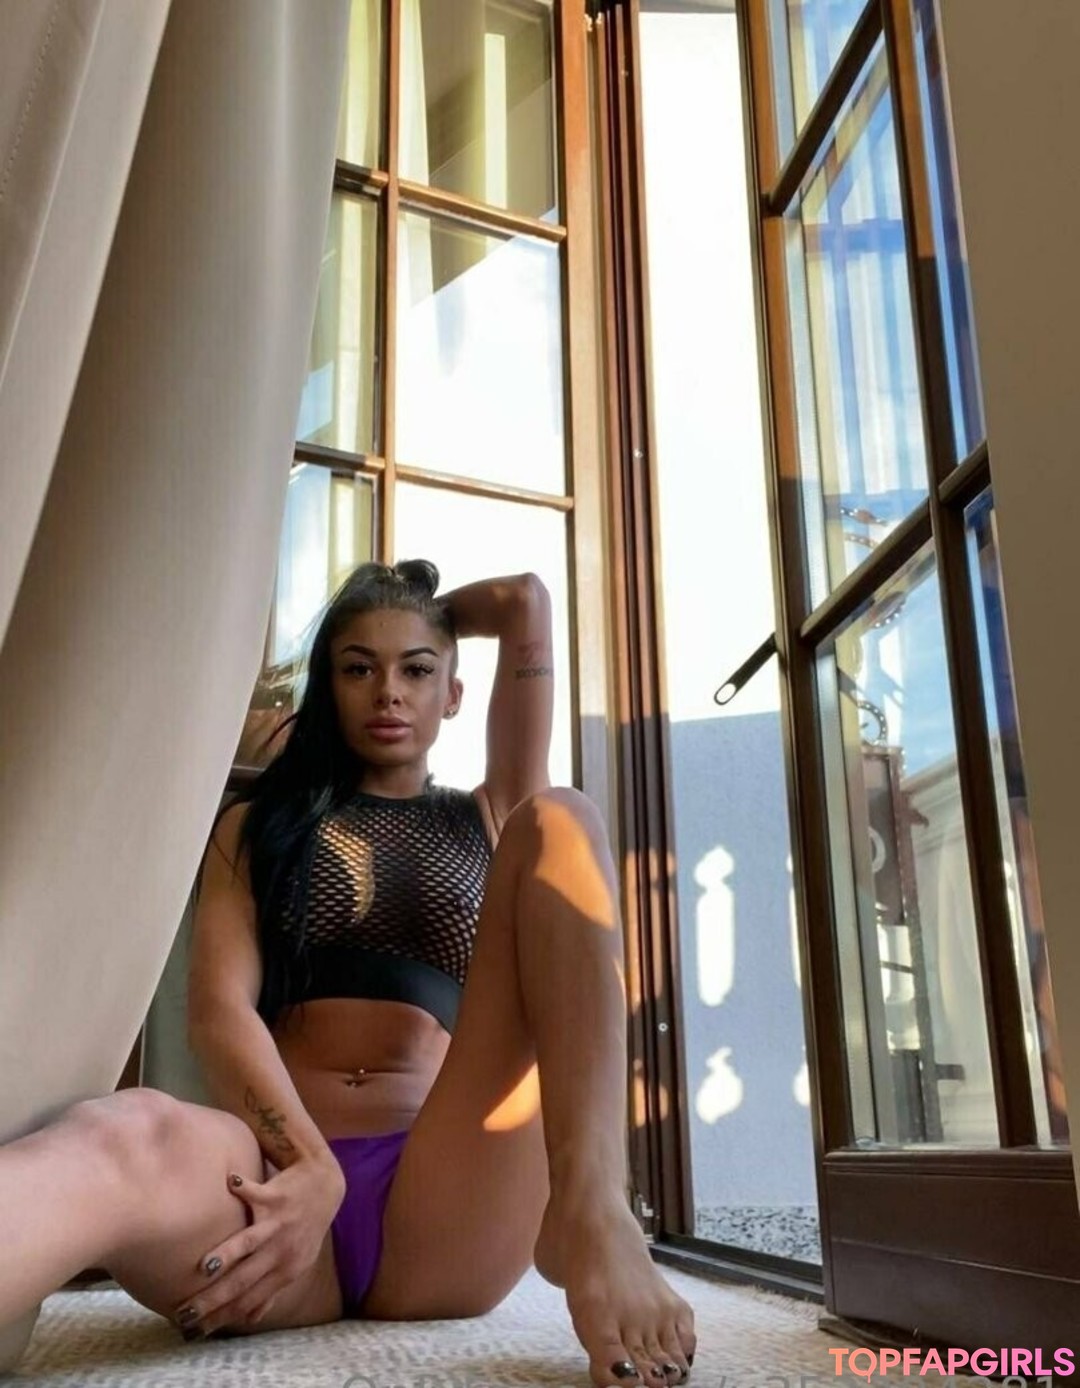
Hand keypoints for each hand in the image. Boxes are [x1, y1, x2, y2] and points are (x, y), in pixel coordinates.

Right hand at [173, 1156, 345, 1335]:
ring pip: (249, 1243)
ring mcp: (279, 1223)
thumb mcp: (297, 1263)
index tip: (195, 1329)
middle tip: (184, 1312)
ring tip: (204, 1267)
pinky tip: (229, 1182)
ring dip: (227, 1255)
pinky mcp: (276, 1196)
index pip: (248, 1301)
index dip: (222, 1317)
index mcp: (285, 1271)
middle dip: (212, 1299)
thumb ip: (272, 1290)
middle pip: (242, 1280)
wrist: (326, 1185)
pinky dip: (243, 1187)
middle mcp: (282, 1251)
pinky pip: (257, 1192)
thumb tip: (250, 1319)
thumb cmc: (306, 1228)